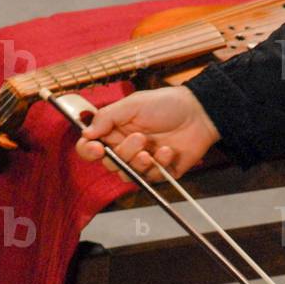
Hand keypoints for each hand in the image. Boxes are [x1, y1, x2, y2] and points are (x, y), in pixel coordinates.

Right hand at [75, 86, 219, 181]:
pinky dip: (159, 165)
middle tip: (139, 138)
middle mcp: (125, 148)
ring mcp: (142, 162)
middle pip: (110, 164)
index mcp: (114, 131)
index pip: (91, 147)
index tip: (98, 149)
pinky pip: (151, 178)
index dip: (89, 151)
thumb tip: (86, 133)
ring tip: (150, 148)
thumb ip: (107, 117)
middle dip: (123, 153)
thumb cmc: (166, 104)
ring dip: (138, 163)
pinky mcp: (160, 172)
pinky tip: (168, 150)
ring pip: (128, 175)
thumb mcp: (133, 104)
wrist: (198, 113)